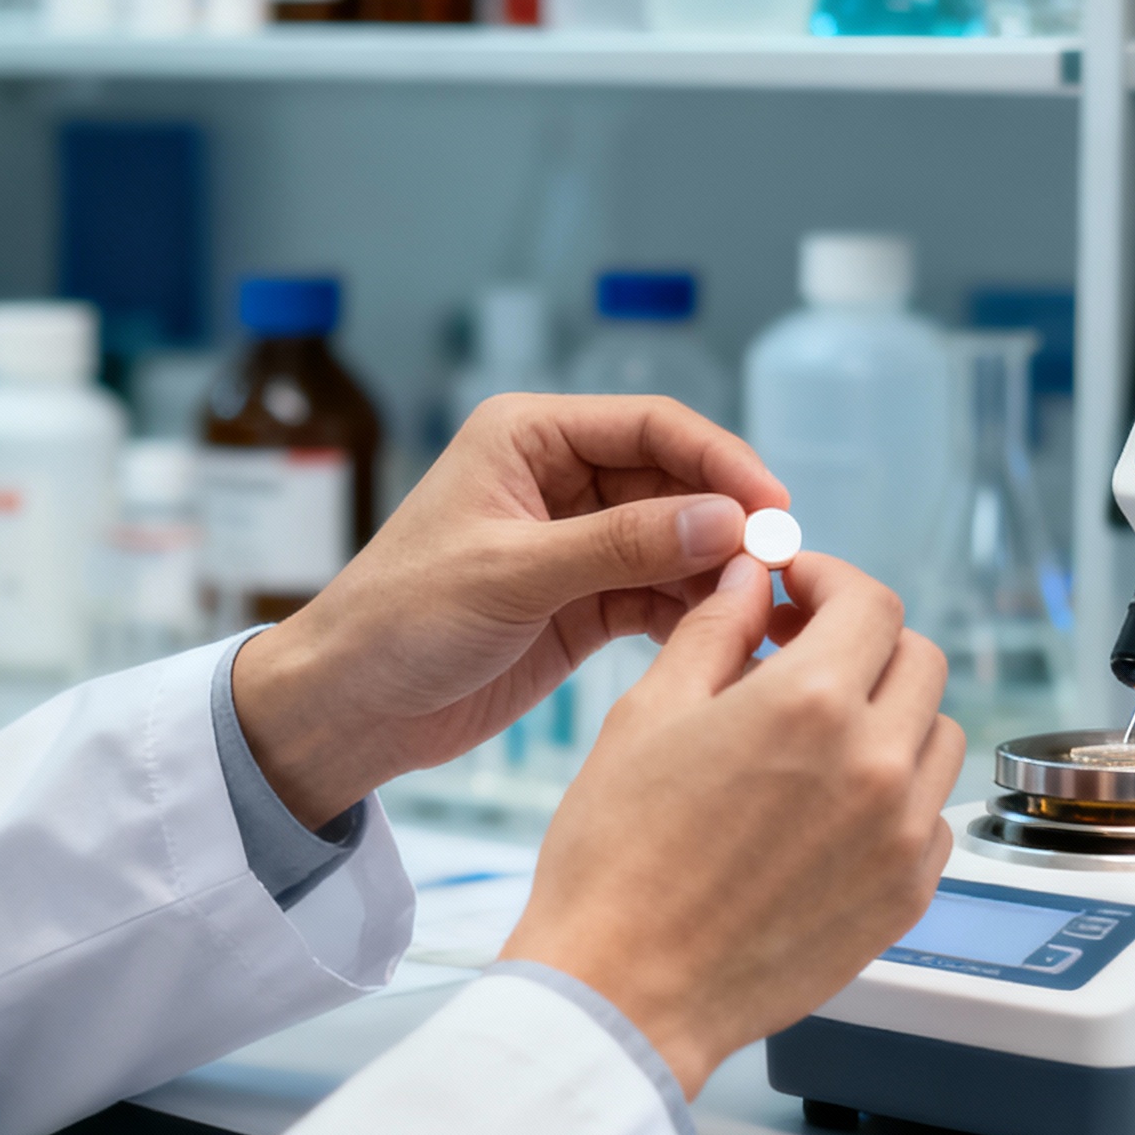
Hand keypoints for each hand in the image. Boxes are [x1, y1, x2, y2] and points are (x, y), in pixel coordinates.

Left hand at [230, 395, 787, 826]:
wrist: (350, 708)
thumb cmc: (399, 621)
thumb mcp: (511, 574)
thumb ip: (620, 545)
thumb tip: (726, 520)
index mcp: (529, 437)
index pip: (651, 426)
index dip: (720, 460)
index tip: (773, 506)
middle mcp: (559, 479)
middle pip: (676, 483)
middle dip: (730, 522)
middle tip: (785, 568)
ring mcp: (576, 543)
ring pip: (677, 543)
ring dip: (722, 573)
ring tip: (771, 610)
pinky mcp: (585, 603)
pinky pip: (660, 595)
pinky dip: (698, 614)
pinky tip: (737, 639)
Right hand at [500, 553, 964, 1096]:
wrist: (625, 989)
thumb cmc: (618, 861)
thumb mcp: (646, 716)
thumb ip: (714, 632)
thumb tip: (750, 580)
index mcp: (810, 704)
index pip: (869, 604)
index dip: (831, 581)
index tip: (800, 590)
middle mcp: (875, 764)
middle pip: (918, 661)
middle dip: (865, 644)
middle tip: (805, 656)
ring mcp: (901, 835)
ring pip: (938, 736)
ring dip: (892, 714)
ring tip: (822, 734)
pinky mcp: (906, 895)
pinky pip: (933, 815)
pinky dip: (898, 792)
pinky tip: (832, 805)